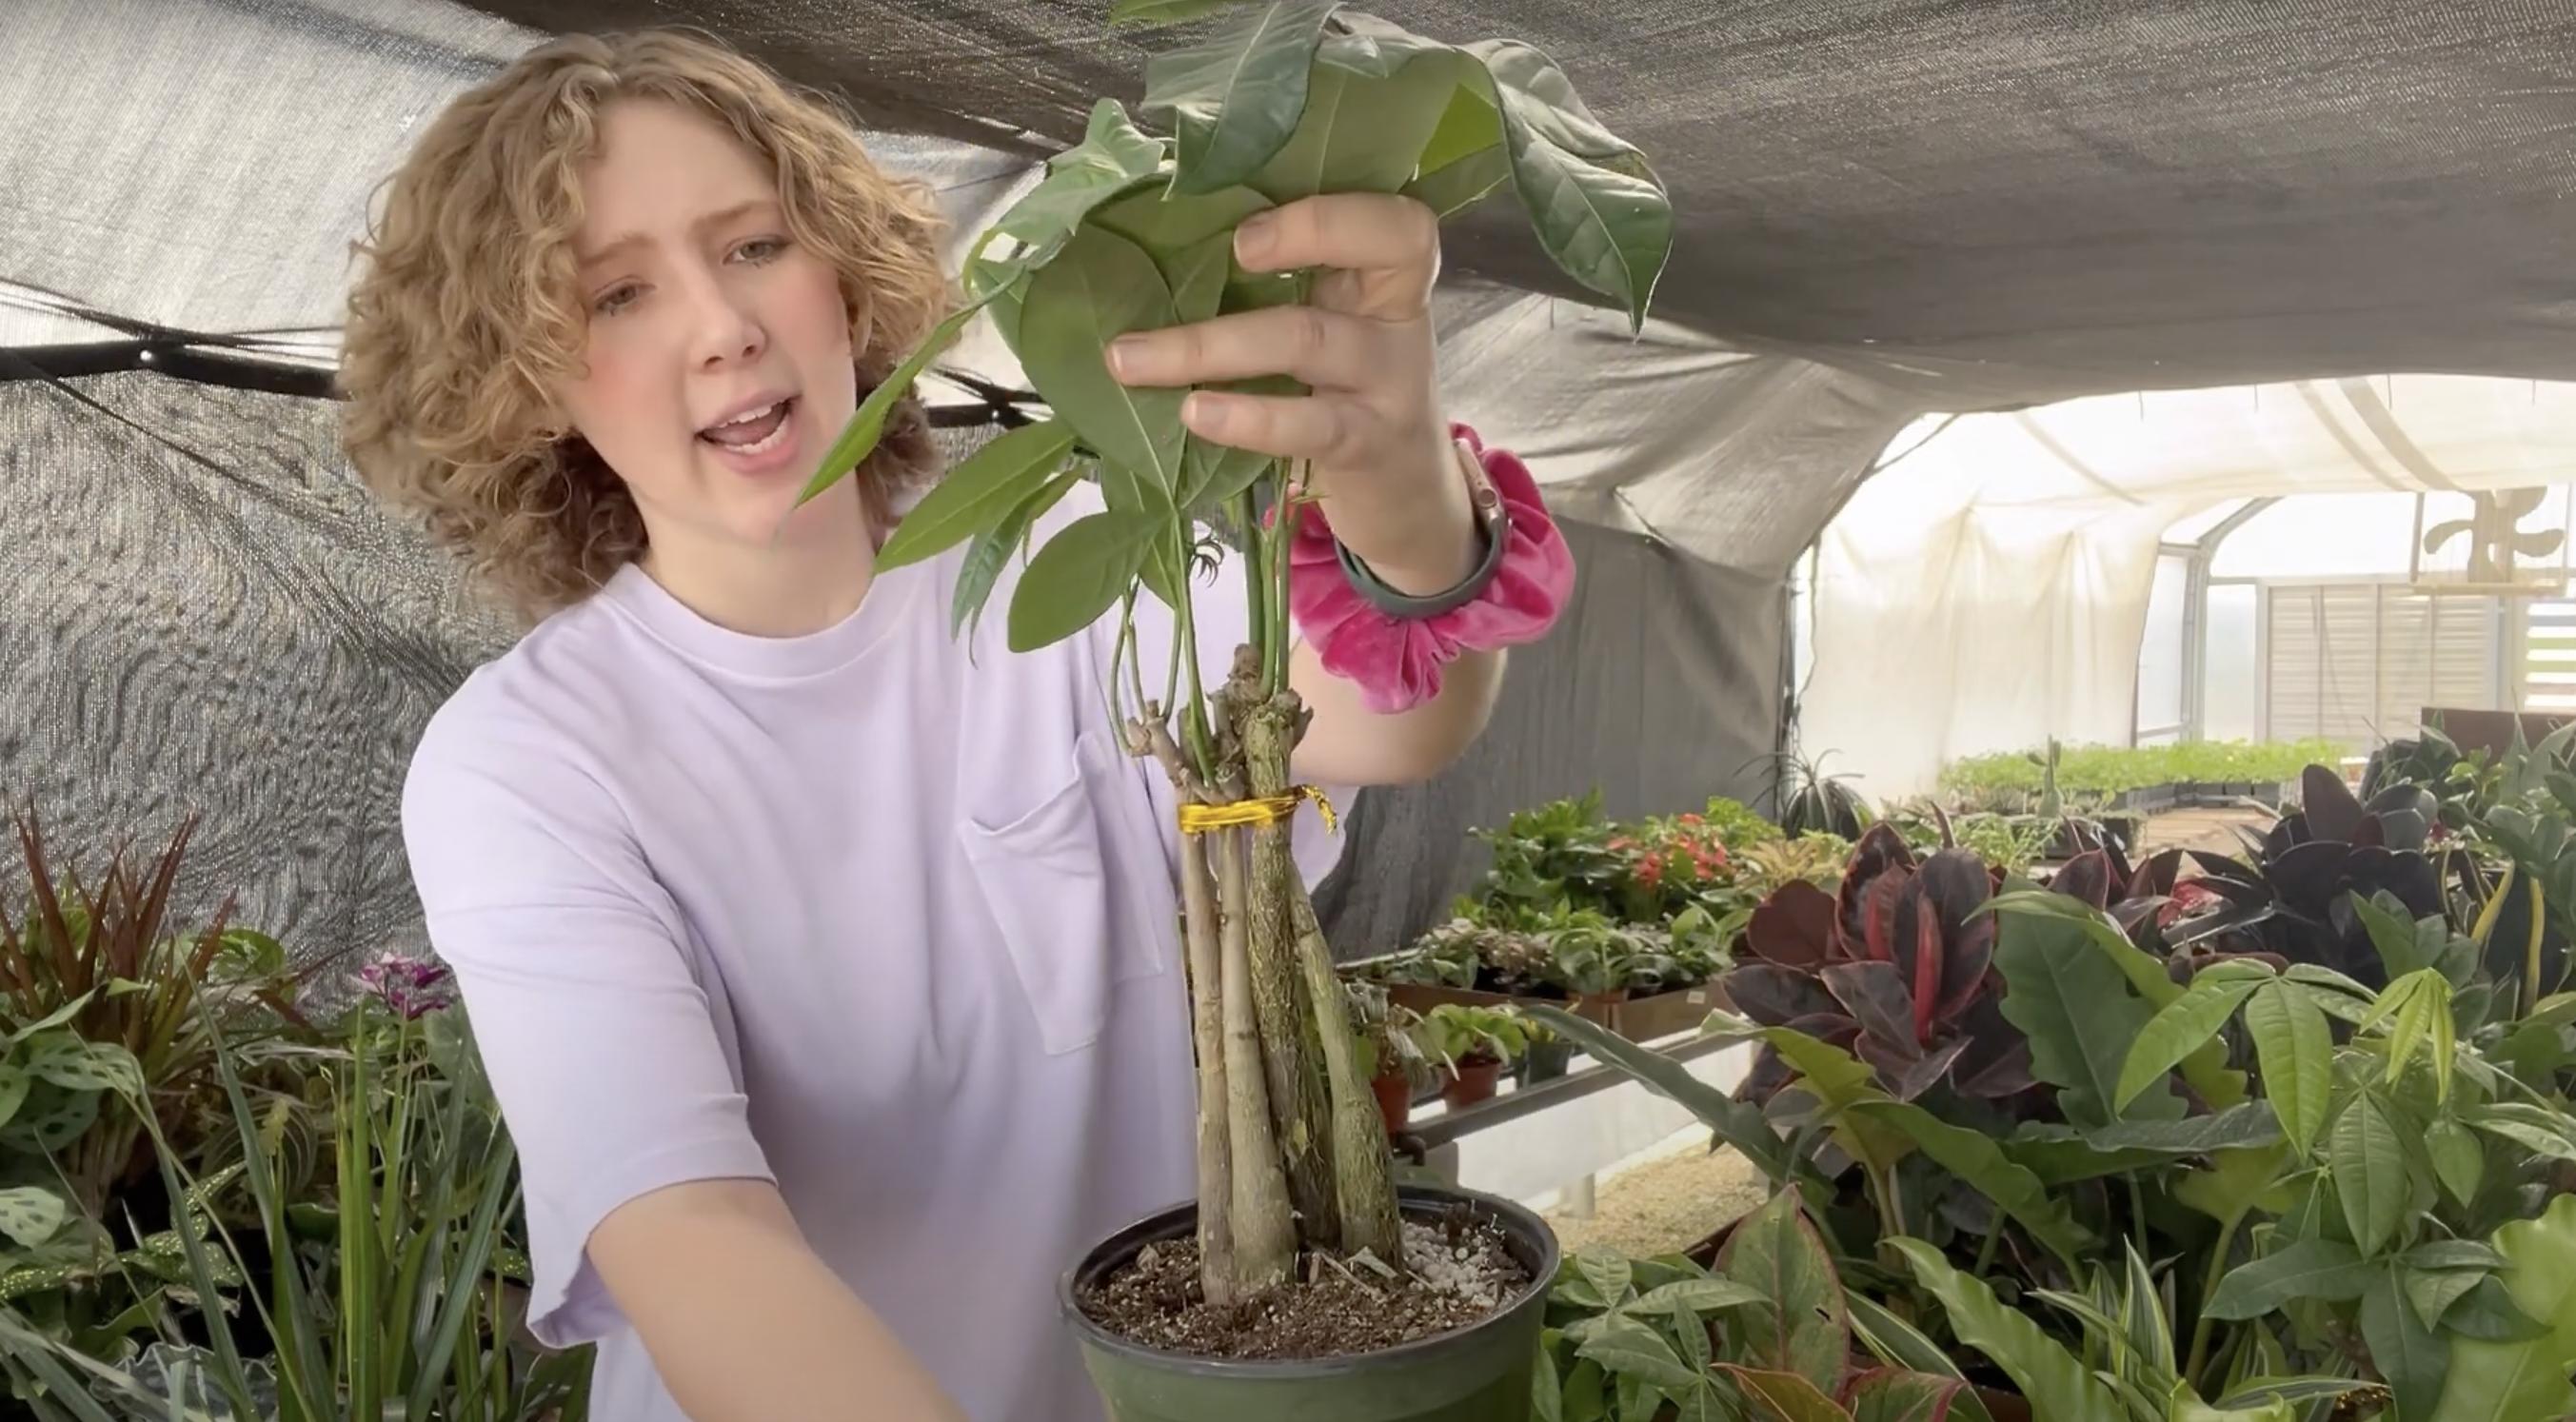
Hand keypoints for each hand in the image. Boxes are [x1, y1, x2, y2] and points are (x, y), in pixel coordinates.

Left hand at [1106, 192, 1477, 591]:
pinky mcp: (1366, 444)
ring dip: (1210, 345)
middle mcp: (1398, 318)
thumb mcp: (1338, 321)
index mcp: (1390, 274)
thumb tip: (1162, 244)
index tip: (1250, 229)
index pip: (1399, 222)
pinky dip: (1247, 417)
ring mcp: (1389, 383)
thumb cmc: (1346, 385)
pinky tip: (1194, 414)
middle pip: (1372, 256)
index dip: (1334, 213)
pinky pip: (1307, 424)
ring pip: (1306, 339)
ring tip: (1129, 359)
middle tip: (1228, 247)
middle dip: (1295, 237)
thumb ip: (1288, 280)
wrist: (1404, 490)